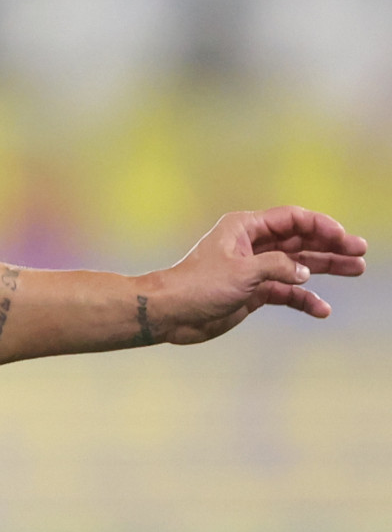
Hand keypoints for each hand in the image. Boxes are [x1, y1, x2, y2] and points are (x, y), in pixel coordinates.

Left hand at [152, 206, 366, 343]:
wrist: (172, 313)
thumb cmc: (199, 285)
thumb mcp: (242, 273)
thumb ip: (277, 267)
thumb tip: (304, 271)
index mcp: (244, 228)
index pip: (291, 219)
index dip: (320, 225)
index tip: (343, 237)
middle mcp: (252, 245)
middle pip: (299, 240)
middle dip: (329, 244)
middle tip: (360, 252)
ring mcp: (254, 269)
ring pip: (297, 264)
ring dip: (324, 267)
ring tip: (355, 269)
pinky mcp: (253, 291)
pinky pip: (286, 291)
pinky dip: (303, 298)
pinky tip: (321, 309)